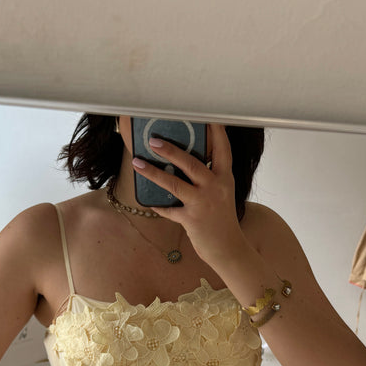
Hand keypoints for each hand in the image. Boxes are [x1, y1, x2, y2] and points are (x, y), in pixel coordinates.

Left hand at [132, 124, 244, 269]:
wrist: (229, 249)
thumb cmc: (222, 220)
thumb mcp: (221, 194)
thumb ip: (208, 178)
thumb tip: (181, 162)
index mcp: (224, 178)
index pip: (222, 149)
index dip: (215, 131)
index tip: (206, 115)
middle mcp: (216, 188)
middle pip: (191, 163)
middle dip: (170, 149)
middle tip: (153, 139)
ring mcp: (203, 203)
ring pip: (175, 183)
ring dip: (153, 172)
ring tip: (137, 162)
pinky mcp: (192, 219)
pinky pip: (169, 210)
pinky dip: (159, 205)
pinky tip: (149, 201)